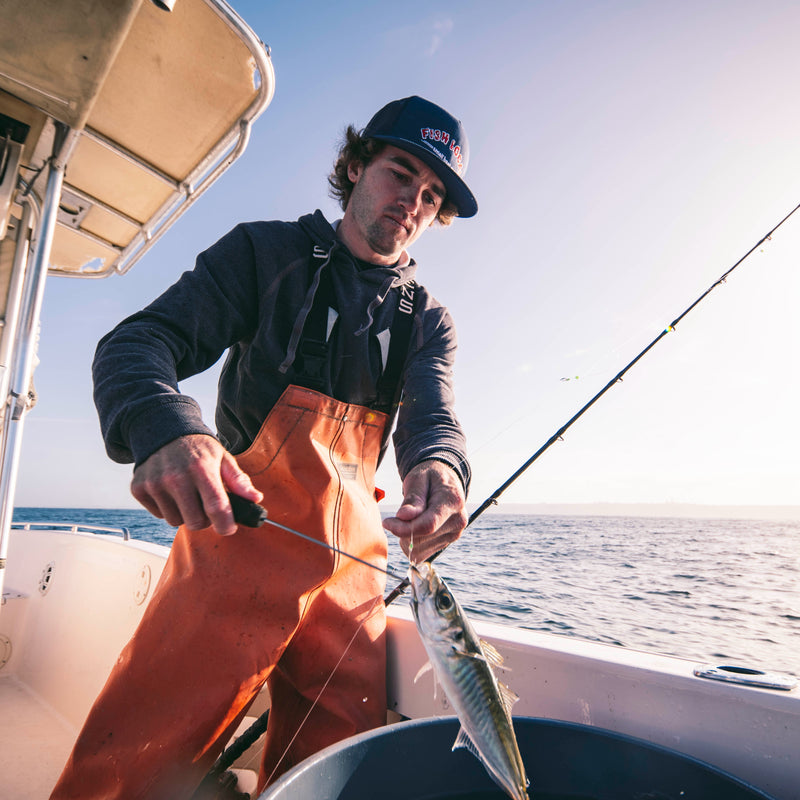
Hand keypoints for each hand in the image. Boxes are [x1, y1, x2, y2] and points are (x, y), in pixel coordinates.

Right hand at [130, 434, 262, 535]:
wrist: (162, 431)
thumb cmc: (198, 449)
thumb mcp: (222, 458)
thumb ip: (238, 480)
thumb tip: (255, 499)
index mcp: (201, 469)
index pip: (216, 507)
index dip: (225, 524)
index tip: (229, 528)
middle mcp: (176, 477)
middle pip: (195, 522)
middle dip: (205, 520)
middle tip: (207, 508)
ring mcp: (155, 483)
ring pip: (176, 521)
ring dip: (185, 514)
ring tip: (188, 496)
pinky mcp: (139, 488)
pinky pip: (159, 515)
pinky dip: (168, 509)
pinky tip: (171, 492)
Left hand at [382, 460, 466, 562]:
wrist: (445, 482)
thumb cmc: (429, 477)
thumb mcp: (418, 478)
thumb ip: (413, 498)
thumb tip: (403, 516)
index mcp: (453, 501)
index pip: (428, 524)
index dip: (404, 528)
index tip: (386, 522)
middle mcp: (458, 521)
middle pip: (421, 539)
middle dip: (403, 530)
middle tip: (398, 516)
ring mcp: (454, 534)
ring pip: (419, 549)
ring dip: (406, 538)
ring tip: (409, 519)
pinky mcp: (447, 543)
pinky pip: (421, 554)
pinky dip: (411, 544)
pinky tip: (414, 528)